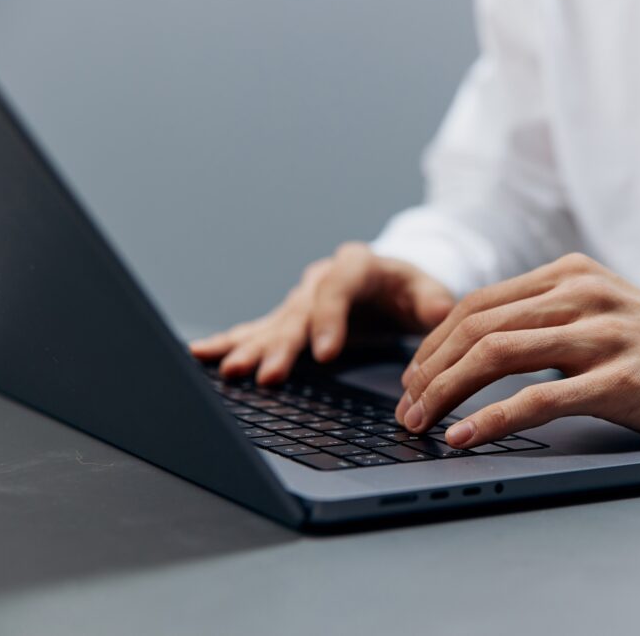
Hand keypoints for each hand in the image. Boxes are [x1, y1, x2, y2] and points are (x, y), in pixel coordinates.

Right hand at [190, 242, 453, 382]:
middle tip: (265, 373)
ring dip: (251, 348)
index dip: (330, 319)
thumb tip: (436, 311)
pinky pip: (259, 329)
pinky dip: (233, 342)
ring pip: (274, 323)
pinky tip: (203, 355)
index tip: (326, 353)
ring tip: (230, 370)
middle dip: (282, 345)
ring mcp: (303, 299)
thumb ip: (433, 301)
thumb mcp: (430, 291)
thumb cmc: (412, 290)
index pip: (339, 289)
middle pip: (299, 312)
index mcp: (357, 266)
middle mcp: (322, 279)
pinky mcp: (291, 318)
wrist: (394, 284)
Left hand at [394, 253, 639, 448]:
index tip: (411, 378)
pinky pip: (539, 397)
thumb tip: (470, 346)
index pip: (477, 303)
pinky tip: (465, 436)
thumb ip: (543, 316)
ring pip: (498, 355)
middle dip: (428, 370)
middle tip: (405, 407)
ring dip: (446, 391)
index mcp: (569, 273)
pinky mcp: (619, 378)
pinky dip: (491, 418)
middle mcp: (581, 293)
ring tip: (419, 422)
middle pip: (477, 326)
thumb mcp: (598, 310)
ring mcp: (601, 333)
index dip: (432, 342)